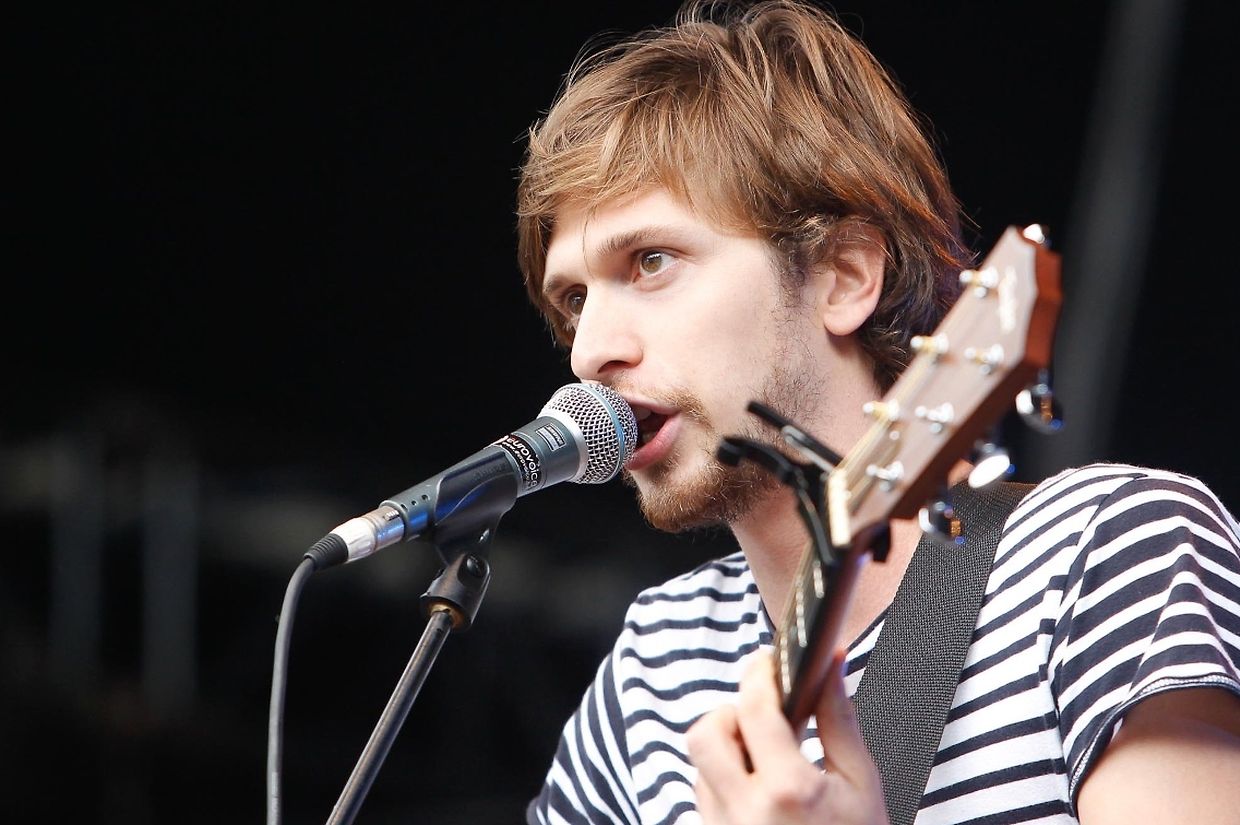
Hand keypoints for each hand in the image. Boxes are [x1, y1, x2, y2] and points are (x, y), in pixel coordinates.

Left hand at [685, 649, 888, 824]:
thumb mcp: (861, 783)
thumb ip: (839, 719)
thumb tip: (830, 660)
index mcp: (789, 791)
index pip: (753, 708)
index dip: (759, 672)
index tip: (768, 660)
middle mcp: (745, 813)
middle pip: (705, 734)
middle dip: (729, 712)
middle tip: (761, 714)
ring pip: (701, 767)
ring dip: (727, 750)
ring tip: (768, 759)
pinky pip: (704, 800)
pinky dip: (725, 784)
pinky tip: (760, 792)